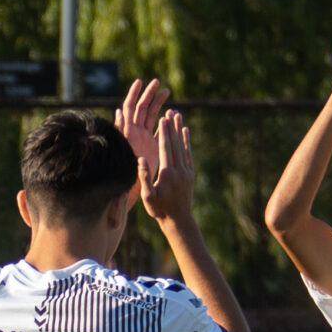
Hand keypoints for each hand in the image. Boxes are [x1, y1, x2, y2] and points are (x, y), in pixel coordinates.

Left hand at [115, 77, 170, 164]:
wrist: (130, 185)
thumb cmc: (124, 169)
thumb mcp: (122, 147)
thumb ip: (121, 129)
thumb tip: (118, 110)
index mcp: (128, 131)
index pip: (130, 107)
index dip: (134, 94)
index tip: (140, 81)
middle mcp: (135, 131)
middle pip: (142, 107)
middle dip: (149, 93)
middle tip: (157, 81)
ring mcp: (144, 137)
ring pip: (152, 115)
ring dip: (158, 103)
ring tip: (167, 91)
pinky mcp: (152, 145)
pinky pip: (159, 129)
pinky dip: (165, 119)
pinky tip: (172, 111)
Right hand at [138, 109, 196, 224]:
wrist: (178, 220)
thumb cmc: (159, 209)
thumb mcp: (148, 196)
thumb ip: (145, 177)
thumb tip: (141, 159)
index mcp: (167, 173)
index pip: (165, 148)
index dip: (164, 132)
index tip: (163, 118)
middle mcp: (179, 170)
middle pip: (175, 144)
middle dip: (172, 127)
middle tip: (170, 111)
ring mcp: (186, 171)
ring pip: (183, 146)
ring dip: (180, 130)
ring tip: (178, 115)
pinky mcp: (190, 173)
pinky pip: (188, 154)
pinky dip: (187, 141)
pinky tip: (185, 131)